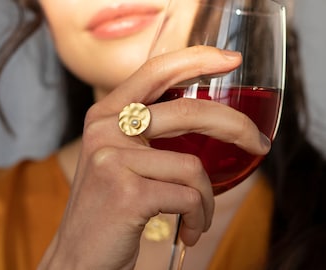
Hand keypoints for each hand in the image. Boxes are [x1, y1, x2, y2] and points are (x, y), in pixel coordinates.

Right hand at [38, 46, 269, 268]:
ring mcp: (113, 159)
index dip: (196, 59)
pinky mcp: (127, 193)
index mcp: (105, 115)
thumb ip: (148, 134)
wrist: (80, 255)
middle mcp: (104, 129)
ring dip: (206, 197)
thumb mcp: (121, 159)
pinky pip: (188, 197)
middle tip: (257, 143)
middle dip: (234, 127)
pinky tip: (189, 229)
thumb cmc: (111, 206)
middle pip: (186, 112)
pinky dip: (199, 216)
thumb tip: (204, 120)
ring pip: (192, 166)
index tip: (230, 61)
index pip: (155, 71)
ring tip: (199, 214)